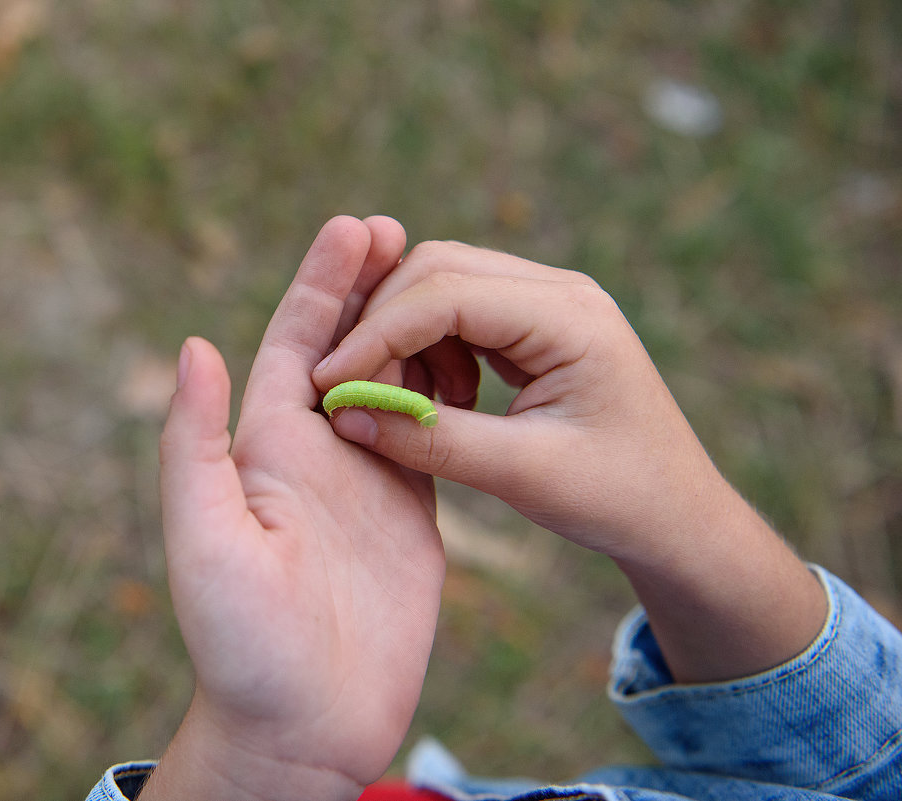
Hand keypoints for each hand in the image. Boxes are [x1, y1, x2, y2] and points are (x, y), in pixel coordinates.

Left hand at [145, 217, 444, 800]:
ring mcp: (366, 478)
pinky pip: (430, 432)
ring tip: (449, 275)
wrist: (301, 724)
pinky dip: (448, 389)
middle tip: (403, 227)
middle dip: (370, 286)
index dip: (319, 283)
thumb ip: (196, 445)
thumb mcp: (206, 538)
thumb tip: (194, 346)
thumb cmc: (240, 643)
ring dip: (414, 325)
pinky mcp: (410, 511)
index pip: (292, 343)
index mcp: (267, 448)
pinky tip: (471, 355)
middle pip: (346, 346)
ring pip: (394, 379)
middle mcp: (315, 452)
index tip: (353, 226)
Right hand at [312, 239, 715, 561]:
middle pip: (435, 269)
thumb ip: (430, 440)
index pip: (445, 293)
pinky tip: (439, 400)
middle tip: (352, 392)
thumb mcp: (522, 474)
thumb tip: (344, 416)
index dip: (377, 335)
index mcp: (569, 317)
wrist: (676, 515)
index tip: (330, 384)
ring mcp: (547, 302)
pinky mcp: (533, 325)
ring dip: (404, 337)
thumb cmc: (617, 496)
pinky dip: (428, 349)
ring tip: (408, 405)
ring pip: (439, 284)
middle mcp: (558, 291)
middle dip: (381, 326)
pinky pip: (458, 313)